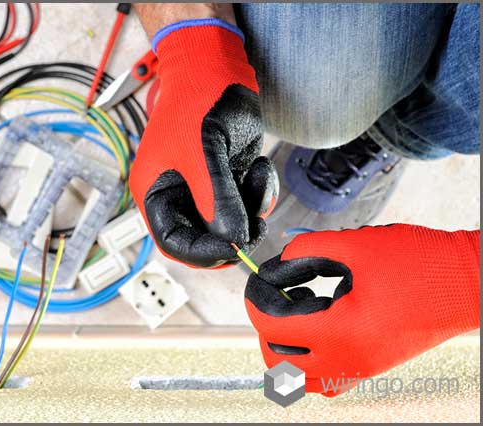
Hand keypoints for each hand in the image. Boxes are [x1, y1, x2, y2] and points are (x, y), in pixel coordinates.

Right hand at [129, 20, 278, 267]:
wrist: (217, 65)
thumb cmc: (197, 100)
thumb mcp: (204, 155)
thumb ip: (216, 201)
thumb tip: (233, 241)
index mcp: (157, 193)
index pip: (174, 242)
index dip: (202, 252)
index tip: (233, 249)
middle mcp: (180, 194)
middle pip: (205, 237)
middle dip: (232, 234)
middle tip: (254, 226)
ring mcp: (206, 187)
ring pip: (231, 223)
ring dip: (251, 210)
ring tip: (254, 178)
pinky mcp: (229, 178)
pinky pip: (247, 203)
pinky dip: (259, 193)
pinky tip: (257, 167)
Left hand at [245, 224, 479, 395]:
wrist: (467, 283)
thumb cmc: (421, 263)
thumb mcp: (354, 244)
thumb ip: (306, 249)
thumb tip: (281, 258)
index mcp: (341, 331)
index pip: (271, 325)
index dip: (257, 298)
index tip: (259, 280)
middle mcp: (347, 360)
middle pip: (277, 358)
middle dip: (267, 323)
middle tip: (279, 293)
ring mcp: (359, 370)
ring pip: (298, 376)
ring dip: (285, 344)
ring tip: (300, 308)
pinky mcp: (370, 368)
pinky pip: (323, 380)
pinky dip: (307, 360)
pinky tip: (318, 326)